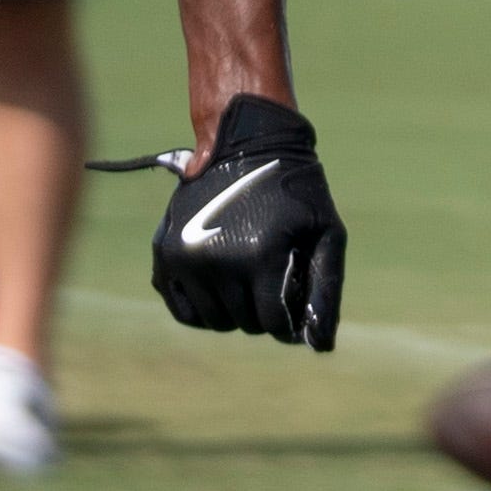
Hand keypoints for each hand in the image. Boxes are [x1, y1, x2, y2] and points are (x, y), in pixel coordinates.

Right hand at [138, 93, 346, 350]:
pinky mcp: (165, 253)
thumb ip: (326, 290)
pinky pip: (183, 310)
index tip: (293, 300)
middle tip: (272, 281)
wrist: (246, 143)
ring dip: (235, 311)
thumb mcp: (326, 234)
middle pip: (244, 323)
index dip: (289, 320)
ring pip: (215, 320)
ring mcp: (186, 258)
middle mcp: (217, 260)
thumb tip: (320, 348)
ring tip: (250, 278)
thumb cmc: (297, 192)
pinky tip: (222, 288)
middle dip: (263, 313)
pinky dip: (203, 309)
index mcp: (260, 256)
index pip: (273, 323)